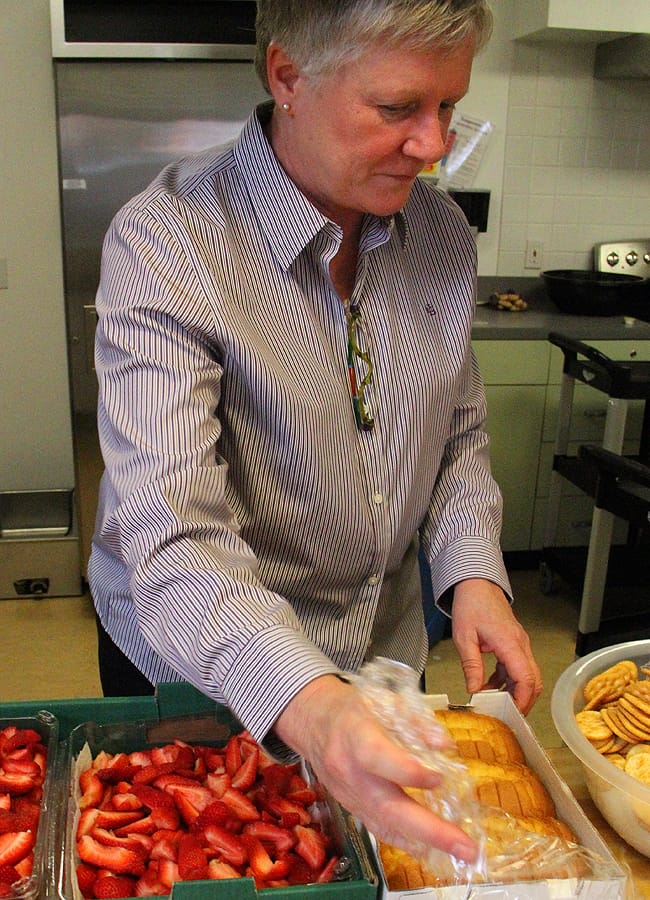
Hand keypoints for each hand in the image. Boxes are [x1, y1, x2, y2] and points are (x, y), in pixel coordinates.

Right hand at [274, 675, 478, 862]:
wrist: (312, 721)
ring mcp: (348, 794)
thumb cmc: (349, 707)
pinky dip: (406, 842)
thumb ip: (414, 721)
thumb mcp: (381, 700)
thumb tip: (444, 745)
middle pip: (388, 808)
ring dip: (424, 844)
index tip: (439, 778)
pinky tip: (430, 849)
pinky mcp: (350, 807)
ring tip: (458, 853)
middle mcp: (349, 771)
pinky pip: (378, 829)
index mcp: (355, 736)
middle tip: (465, 845)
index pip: (379, 759)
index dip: (410, 773)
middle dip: (430, 831)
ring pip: (385, 826)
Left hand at [451, 579, 541, 714]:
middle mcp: (520, 645)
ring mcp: (519, 644)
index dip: (522, 700)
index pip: (526, 678)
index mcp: (510, 643)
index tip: (513, 714)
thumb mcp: (464, 637)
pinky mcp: (514, 643)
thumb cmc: (471, 604)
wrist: (476, 583)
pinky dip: (508, 680)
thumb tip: (474, 690)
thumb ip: (471, 666)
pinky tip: (491, 686)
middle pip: (533, 681)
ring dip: (515, 691)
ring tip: (496, 704)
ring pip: (527, 675)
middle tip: (508, 716)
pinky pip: (517, 667)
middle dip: (524, 701)